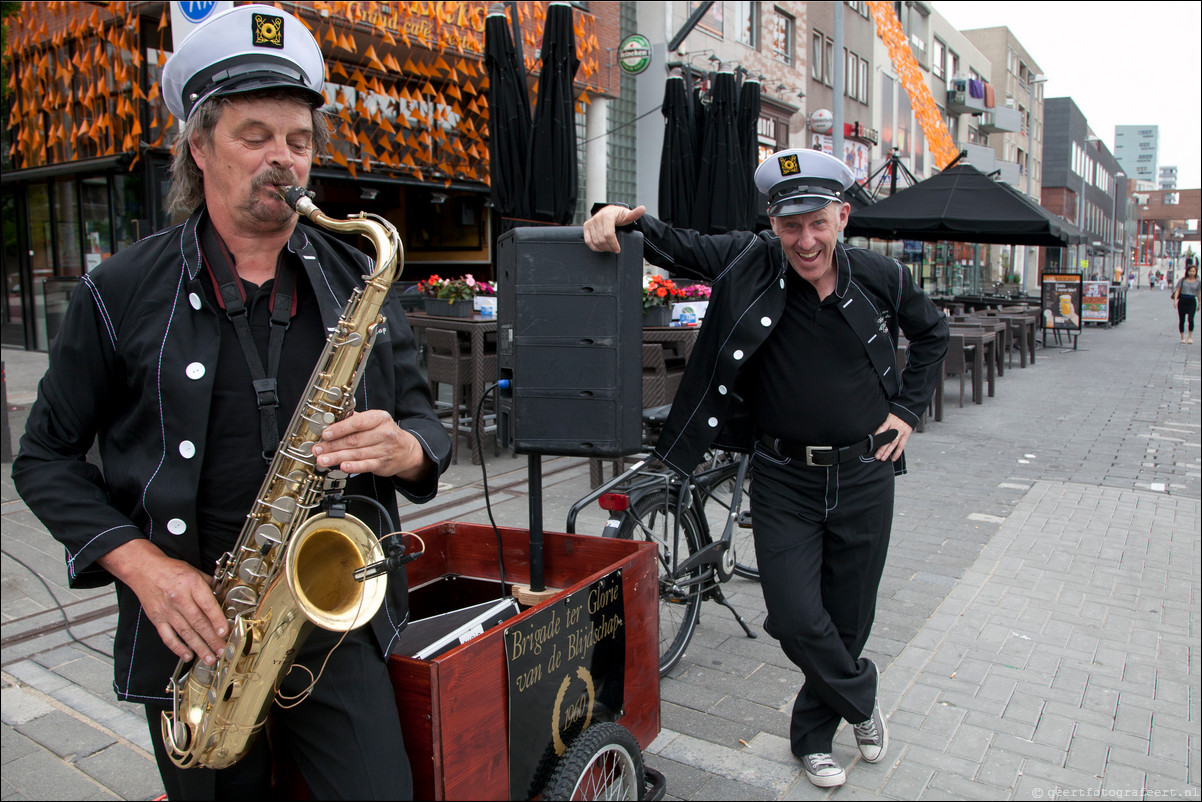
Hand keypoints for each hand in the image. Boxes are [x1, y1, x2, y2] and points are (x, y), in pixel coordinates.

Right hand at [98, 540, 226, 664]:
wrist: (144, 569)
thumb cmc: (171, 570)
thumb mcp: (195, 572)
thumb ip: (211, 585)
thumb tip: (225, 598)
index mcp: (191, 585)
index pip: (207, 605)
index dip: (217, 620)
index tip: (225, 632)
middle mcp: (179, 598)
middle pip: (198, 622)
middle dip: (212, 639)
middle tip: (222, 651)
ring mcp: (167, 611)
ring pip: (185, 633)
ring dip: (199, 647)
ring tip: (209, 658)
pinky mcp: (157, 619)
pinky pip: (168, 637)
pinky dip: (178, 648)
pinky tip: (188, 655)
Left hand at [311, 409, 430, 480]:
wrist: (406, 450)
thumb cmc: (386, 434)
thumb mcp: (375, 421)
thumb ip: (356, 419)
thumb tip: (333, 420)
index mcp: (380, 418)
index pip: (357, 423)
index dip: (339, 429)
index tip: (325, 434)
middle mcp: (383, 433)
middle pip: (354, 440)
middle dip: (332, 446)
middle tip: (318, 449)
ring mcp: (384, 449)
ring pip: (356, 454)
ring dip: (336, 457)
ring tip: (323, 460)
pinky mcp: (383, 464)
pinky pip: (366, 465)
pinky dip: (353, 467)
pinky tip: (343, 467)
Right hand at [582, 204, 645, 252]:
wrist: (609, 212)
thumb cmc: (619, 215)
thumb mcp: (627, 215)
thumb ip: (634, 214)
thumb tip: (642, 209)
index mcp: (608, 215)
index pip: (609, 234)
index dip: (613, 244)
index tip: (618, 249)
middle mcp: (597, 217)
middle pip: (602, 239)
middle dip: (609, 247)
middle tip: (614, 249)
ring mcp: (591, 222)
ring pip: (595, 241)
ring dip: (603, 248)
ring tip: (609, 248)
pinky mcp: (586, 226)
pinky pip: (588, 240)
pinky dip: (594, 247)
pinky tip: (600, 248)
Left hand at [874, 414, 913, 461]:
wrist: (908, 412)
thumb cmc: (895, 415)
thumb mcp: (886, 416)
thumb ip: (881, 424)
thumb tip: (872, 434)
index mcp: (889, 420)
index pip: (882, 428)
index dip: (877, 435)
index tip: (872, 442)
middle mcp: (895, 426)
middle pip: (887, 438)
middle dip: (881, 448)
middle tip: (876, 455)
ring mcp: (901, 431)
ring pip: (894, 443)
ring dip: (888, 452)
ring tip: (882, 458)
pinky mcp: (906, 435)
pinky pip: (902, 445)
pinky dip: (897, 453)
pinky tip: (893, 458)